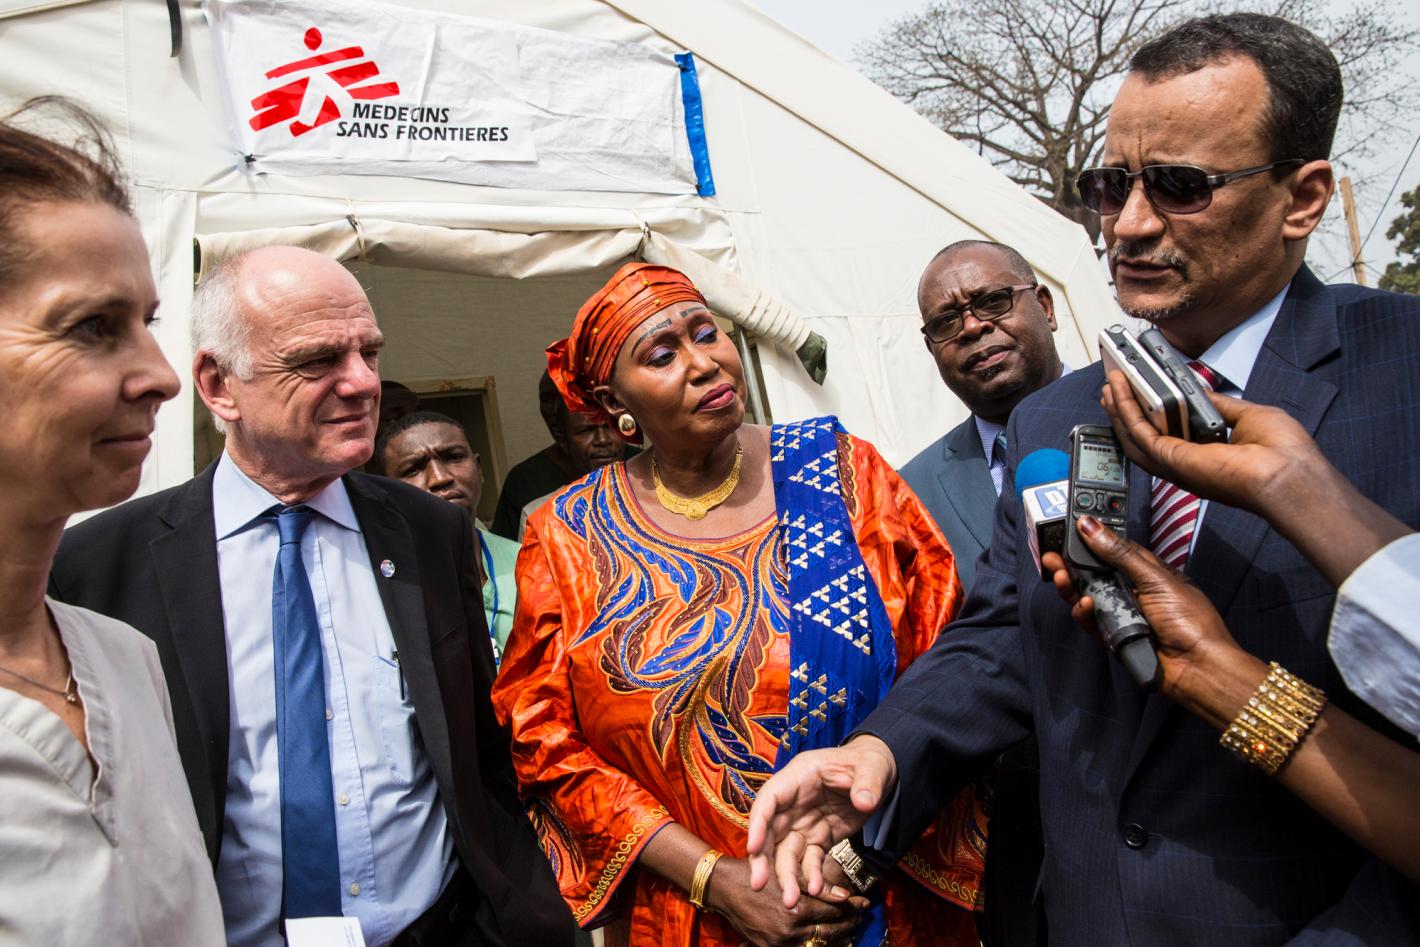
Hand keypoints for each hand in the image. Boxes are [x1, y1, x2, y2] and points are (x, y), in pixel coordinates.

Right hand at [705, 856, 866, 946]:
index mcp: (795, 909)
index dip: (851, 906)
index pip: (833, 911)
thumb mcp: (787, 873)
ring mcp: (780, 943)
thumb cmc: (755, 872)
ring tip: (848, 930)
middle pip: (829, 932)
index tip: (864, 902)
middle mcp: (789, 931)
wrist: (724, 887)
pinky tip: (825, 939)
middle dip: (848, 924)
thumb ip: (815, 886)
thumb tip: (843, 896)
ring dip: (836, 938)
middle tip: (860, 916)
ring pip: (818, 945)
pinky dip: (816, 945)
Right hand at [746, 736, 895, 907]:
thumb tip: (865, 803)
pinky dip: (812, 875)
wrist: (877, 776)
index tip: (752, 848)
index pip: (769, 800)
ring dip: (786, 876)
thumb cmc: (868, 763)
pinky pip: (810, 860)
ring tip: (790, 901)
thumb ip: (867, 784)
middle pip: (769, 831)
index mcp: (798, 778)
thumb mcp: (871, 767)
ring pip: (786, 852)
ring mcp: (804, 823)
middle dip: (762, 859)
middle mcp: (793, 803)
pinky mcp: (818, 838)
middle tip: (758, 885)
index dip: (757, 823)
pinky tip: (818, 890)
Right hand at [1041, 516, 1265, 726]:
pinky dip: (1084, 614)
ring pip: (1088, 598)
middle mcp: (1133, 593)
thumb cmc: (1190, 621)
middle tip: (1051, 557)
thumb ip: (1119, 553)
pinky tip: (1085, 605)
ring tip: (1061, 577)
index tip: (1069, 532)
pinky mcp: (1114, 637)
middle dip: (1071, 565)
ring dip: (1072, 588)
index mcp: (1147, 573)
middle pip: (1094, 575)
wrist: (1198, 667)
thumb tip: (1091, 526)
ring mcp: (1123, 615)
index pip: (1112, 551)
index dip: (1091, 541)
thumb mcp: (1155, 579)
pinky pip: (1091, 623)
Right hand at [1100, 370, 1329, 516]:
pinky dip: (1126, 410)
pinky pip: (1139, 433)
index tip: (1141, 392)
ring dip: (1120, 408)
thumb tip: (1200, 394)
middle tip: (1115, 387)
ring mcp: (1176, 464)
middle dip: (1127, 410)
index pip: (1169, 434)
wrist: (1288, 475)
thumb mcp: (1248, 416)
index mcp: (1206, 456)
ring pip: (1134, 436)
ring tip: (1111, 385)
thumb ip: (1219, 406)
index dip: (1151, 413)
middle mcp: (1187, 463)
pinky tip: (1121, 391)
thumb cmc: (1282, 454)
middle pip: (1144, 436)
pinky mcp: (1170, 460)